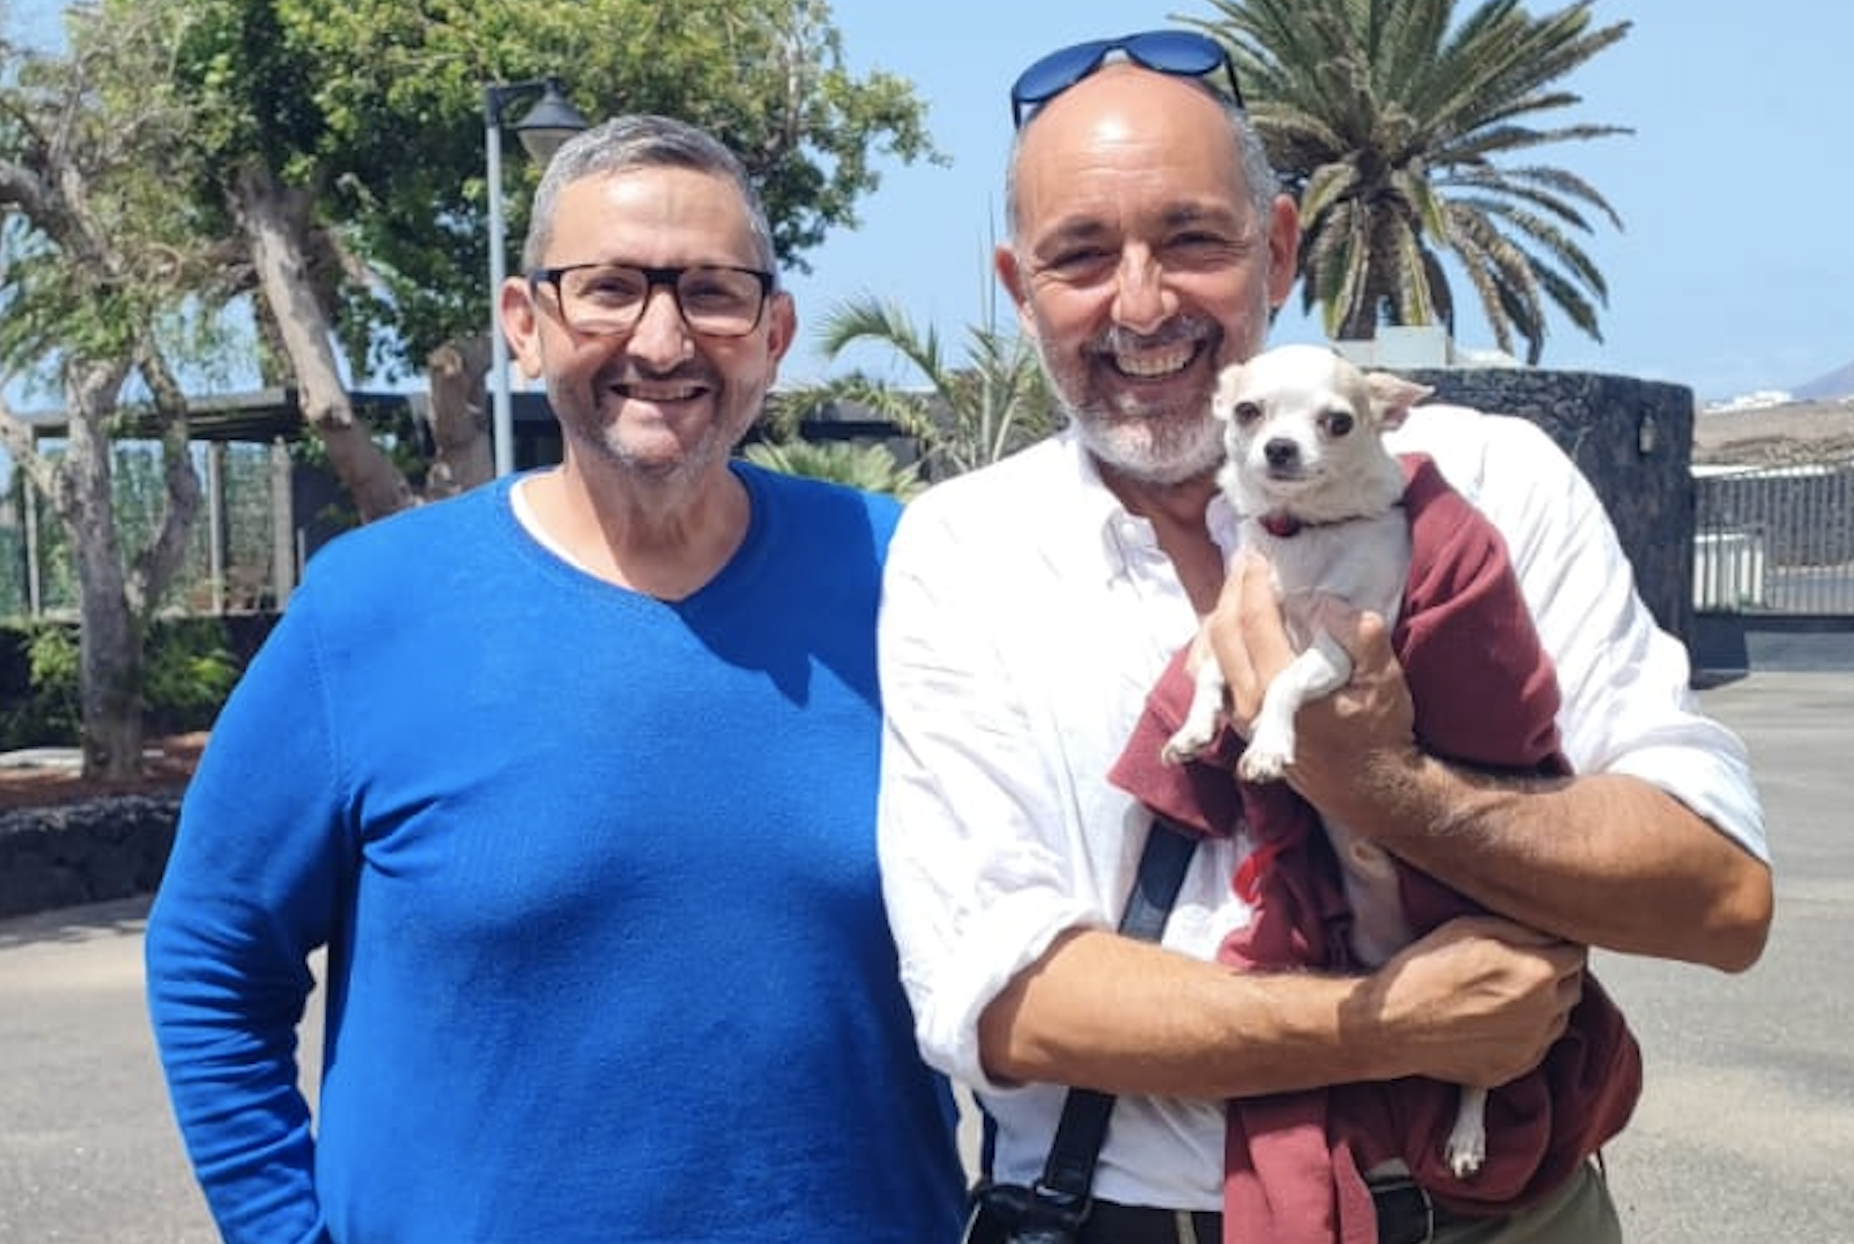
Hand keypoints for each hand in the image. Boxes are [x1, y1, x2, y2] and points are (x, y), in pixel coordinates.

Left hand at [1205, 551, 1422, 829]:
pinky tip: (1226, 622)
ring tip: (1237, 584)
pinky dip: (1214, 644)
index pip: (1254, 626)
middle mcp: (1250, 708)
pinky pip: (1212, 678)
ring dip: (1220, 614)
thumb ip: (1362, 640)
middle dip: (1232, 592)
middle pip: (1223, 635)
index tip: (1259, 556)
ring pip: (1211, 656)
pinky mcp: (1239, 723)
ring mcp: (1239, 719)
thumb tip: (1333, 606)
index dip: (1254, 586)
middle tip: (1245, 561)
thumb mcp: (1385, 681)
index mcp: (1283, 695)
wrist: (1368, 787)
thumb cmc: (1379, 731)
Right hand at [1350, 915, 1585, 1087]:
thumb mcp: (1471, 928)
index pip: (1576, 953)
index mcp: (1539, 973)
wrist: (1393, 1023)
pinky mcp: (1513, 1069)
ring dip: (1544, 1005)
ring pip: (1557, 1019)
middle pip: (1572, 987)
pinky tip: (1495, 1021)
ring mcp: (1530, 1046)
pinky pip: (1535, 1047)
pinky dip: (1525, 1033)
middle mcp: (1544, 1012)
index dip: (1561, 944)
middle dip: (1556, 973)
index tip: (1546, 942)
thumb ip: (1521, 928)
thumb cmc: (1427, 971)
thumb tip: (1551, 931)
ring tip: (1506, 994)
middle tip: (1524, 965)